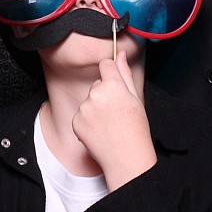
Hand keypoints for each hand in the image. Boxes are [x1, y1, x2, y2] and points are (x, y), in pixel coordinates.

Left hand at [71, 50, 155, 189]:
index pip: (105, 65)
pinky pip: (81, 114)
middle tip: (117, 112)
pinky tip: (99, 131)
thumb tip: (119, 54)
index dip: (110, 72)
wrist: (126, 158)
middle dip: (104, 94)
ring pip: (88, 100)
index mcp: (113, 85)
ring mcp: (84, 109)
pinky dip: (88, 121)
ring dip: (95, 108)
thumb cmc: (136, 129)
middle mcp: (95, 94)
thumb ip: (125, 73)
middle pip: (97, 84)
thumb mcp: (135, 98)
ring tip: (109, 124)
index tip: (115, 82)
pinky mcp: (76, 122)